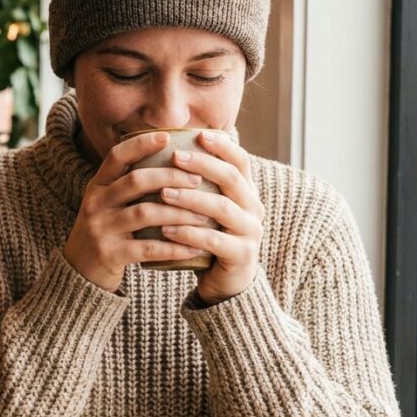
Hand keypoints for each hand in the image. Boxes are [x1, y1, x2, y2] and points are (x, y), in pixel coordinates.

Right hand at [63, 131, 214, 291]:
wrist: (79, 274)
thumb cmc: (105, 234)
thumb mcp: (107, 205)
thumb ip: (128, 186)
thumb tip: (170, 162)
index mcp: (97, 186)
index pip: (117, 156)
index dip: (141, 144)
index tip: (167, 136)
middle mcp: (96, 203)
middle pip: (136, 181)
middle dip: (171, 177)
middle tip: (198, 180)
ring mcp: (100, 229)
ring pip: (145, 213)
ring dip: (179, 213)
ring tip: (205, 216)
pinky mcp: (109, 254)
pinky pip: (148, 248)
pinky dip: (175, 247)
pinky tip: (195, 247)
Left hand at [159, 131, 263, 304]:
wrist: (225, 281)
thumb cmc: (210, 236)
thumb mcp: (207, 207)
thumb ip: (198, 184)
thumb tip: (167, 149)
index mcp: (246, 192)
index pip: (240, 161)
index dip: (222, 146)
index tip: (198, 135)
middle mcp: (254, 208)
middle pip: (231, 179)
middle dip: (202, 165)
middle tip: (174, 158)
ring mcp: (250, 232)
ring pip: (222, 208)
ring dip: (190, 199)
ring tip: (163, 193)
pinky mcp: (241, 255)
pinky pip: (214, 241)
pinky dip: (189, 233)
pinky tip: (166, 229)